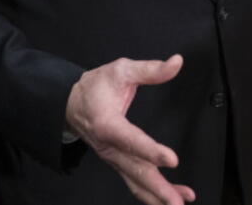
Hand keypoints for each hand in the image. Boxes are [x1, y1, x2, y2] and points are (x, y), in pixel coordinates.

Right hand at [65, 55, 194, 204]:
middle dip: (158, 188)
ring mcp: (113, 159)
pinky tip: (170, 198)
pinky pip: (134, 182)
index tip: (171, 159)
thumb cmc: (96, 87)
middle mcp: (109, 147)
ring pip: (136, 182)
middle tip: (178, 202)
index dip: (150, 150)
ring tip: (180, 203)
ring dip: (158, 195)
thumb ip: (150, 69)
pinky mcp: (118, 163)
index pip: (130, 139)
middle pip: (135, 170)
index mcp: (107, 123)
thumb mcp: (121, 70)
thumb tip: (176, 62)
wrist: (71, 103)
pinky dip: (151, 194)